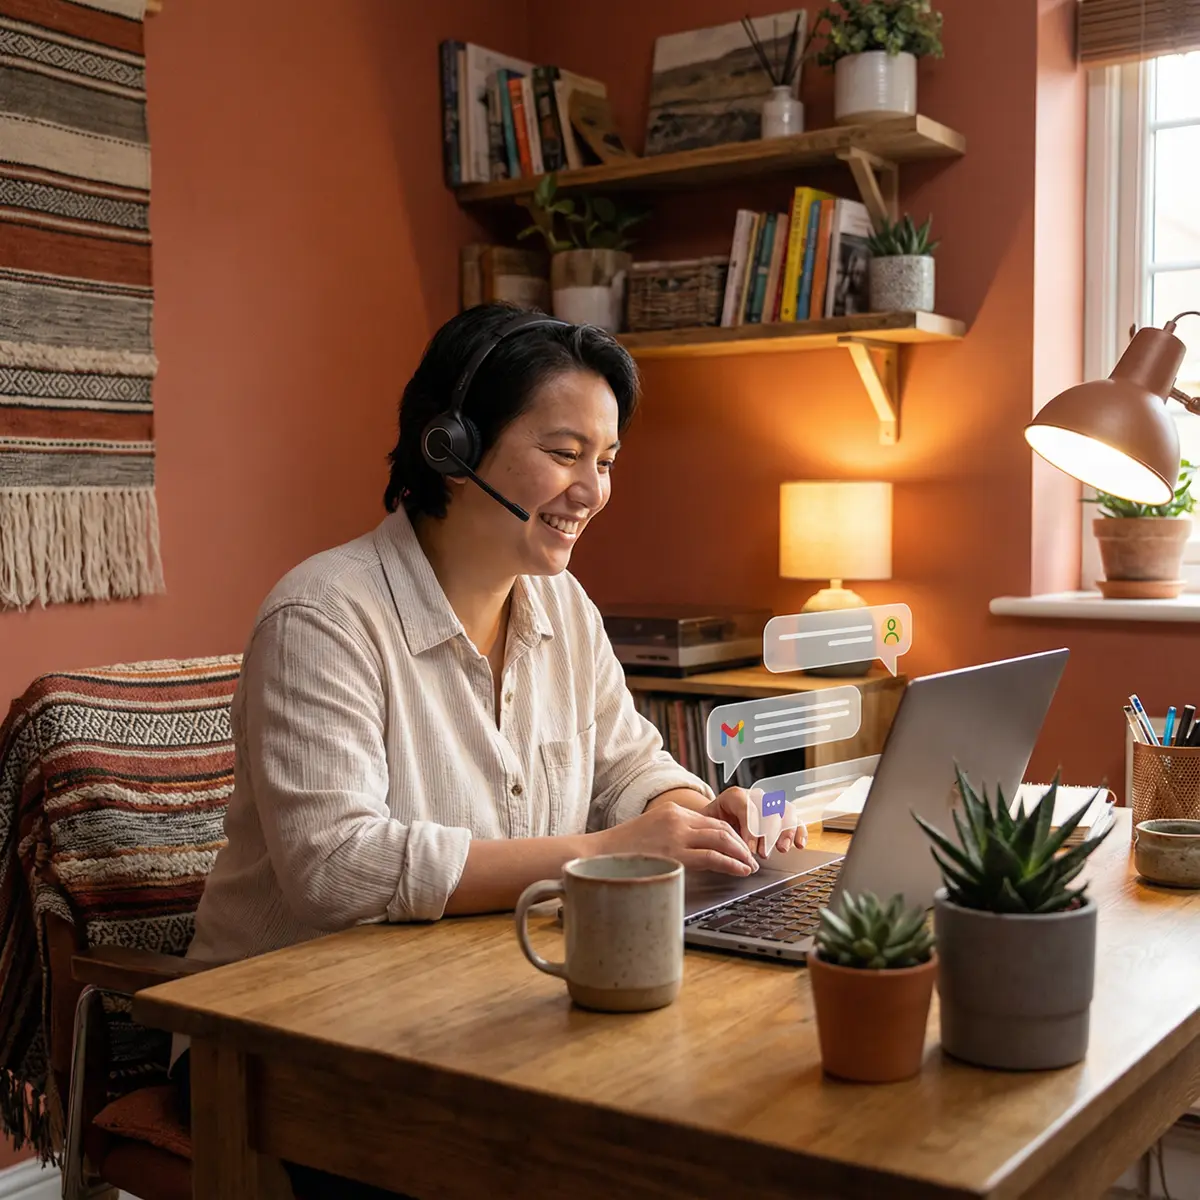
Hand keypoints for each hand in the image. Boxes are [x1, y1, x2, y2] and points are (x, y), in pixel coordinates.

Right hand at [595, 801, 759, 875]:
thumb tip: (694, 850)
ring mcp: (677, 834)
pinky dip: (732, 863)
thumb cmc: (621, 850)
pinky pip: (713, 856)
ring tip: (750, 865)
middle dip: (741, 843)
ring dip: (741, 853)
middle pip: (721, 827)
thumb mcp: (650, 831)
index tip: (741, 847)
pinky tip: (741, 870)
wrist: (597, 854)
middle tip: (752, 857)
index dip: (731, 835)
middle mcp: (677, 817)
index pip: (711, 820)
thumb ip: (672, 834)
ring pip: (722, 839)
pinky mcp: (675, 852)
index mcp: (672, 810)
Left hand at [705, 787, 807, 858]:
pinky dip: (800, 831)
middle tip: (763, 853)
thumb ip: (719, 836)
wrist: (717, 820)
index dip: (750, 829)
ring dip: (786, 831)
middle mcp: (756, 797)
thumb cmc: (713, 824)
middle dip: (768, 833)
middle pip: (769, 809)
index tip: (749, 849)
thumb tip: (731, 853)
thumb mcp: (709, 826)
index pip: (747, 807)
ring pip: (786, 811)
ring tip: (781, 849)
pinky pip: (796, 819)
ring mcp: (770, 804)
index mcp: (735, 796)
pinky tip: (799, 845)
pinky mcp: (781, 815)